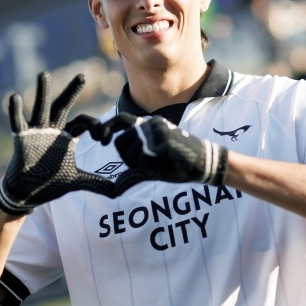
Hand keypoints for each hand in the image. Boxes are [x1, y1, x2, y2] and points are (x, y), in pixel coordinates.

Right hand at [0, 73, 115, 214]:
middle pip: (64, 106)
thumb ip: (96, 183)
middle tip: (82, 76)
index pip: (84, 122)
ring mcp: (37, 132)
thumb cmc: (51, 182)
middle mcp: (53, 129)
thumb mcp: (76, 181)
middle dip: (72, 91)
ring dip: (43, 92)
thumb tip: (117, 192)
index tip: (103, 139)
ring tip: (44, 75)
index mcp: (67, 136)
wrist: (28, 192)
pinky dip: (15, 111)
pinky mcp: (22, 139)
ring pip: (41, 108)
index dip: (95, 127)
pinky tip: (14, 97)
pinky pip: (18, 122)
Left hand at [111, 116, 227, 194]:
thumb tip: (115, 184)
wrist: (204, 163)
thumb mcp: (152, 163)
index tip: (101, 140)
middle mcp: (150, 123)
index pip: (119, 121)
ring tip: (161, 162)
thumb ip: (134, 162)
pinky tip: (168, 162)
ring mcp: (157, 129)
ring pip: (131, 152)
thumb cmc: (177, 163)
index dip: (106, 129)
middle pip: (120, 142)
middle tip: (144, 164)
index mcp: (147, 125)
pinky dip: (154, 166)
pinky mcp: (163, 138)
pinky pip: (145, 159)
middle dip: (127, 158)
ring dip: (143, 164)